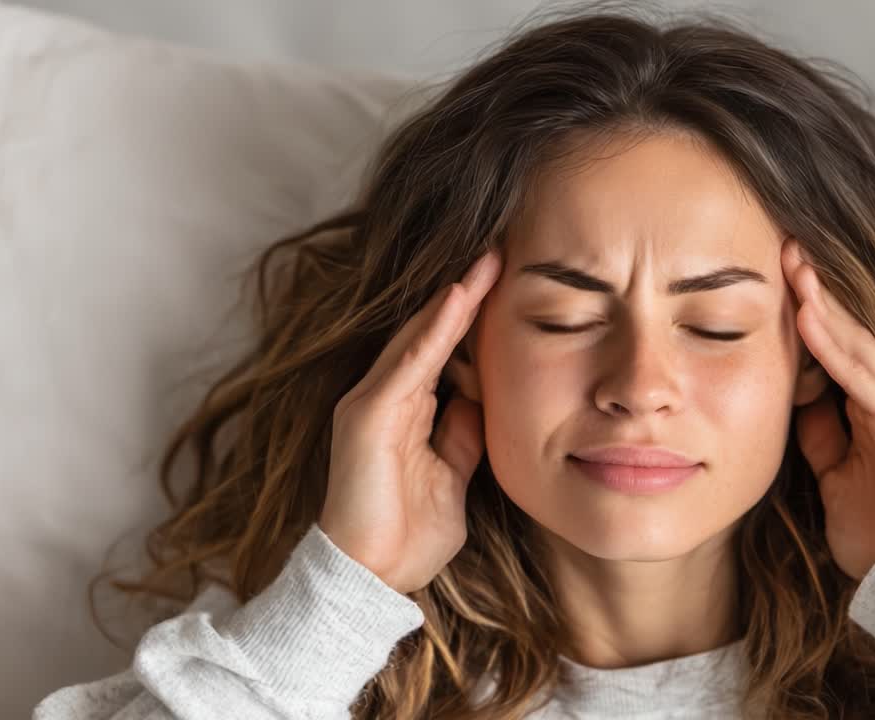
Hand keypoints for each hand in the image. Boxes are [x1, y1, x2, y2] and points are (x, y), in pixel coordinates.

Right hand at [318, 248, 501, 594]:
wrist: (373, 577)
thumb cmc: (410, 534)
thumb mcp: (454, 474)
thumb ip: (462, 433)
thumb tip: (483, 398)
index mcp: (406, 411)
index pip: (444, 350)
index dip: (472, 316)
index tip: (507, 281)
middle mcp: (385, 397)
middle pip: (430, 332)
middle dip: (466, 292)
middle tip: (499, 250)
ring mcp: (371, 401)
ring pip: (420, 337)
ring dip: (456, 297)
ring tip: (488, 259)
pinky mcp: (367, 414)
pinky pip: (409, 362)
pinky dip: (436, 329)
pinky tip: (461, 298)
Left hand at [780, 238, 874, 580]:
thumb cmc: (868, 522)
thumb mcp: (830, 465)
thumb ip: (818, 427)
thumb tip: (795, 394)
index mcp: (874, 403)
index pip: (839, 342)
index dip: (809, 306)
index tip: (777, 271)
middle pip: (850, 330)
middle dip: (817, 288)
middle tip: (786, 245)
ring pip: (858, 342)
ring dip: (823, 303)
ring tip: (794, 265)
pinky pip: (863, 376)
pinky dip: (834, 345)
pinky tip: (808, 316)